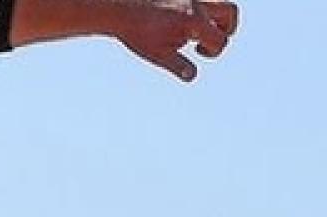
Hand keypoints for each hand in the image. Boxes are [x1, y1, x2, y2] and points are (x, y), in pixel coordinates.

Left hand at [111, 0, 238, 80]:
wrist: (119, 7)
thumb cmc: (137, 32)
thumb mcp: (157, 54)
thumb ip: (178, 65)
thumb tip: (192, 76)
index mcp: (194, 22)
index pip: (220, 40)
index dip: (213, 52)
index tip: (198, 53)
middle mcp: (197, 4)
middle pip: (230, 13)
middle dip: (226, 29)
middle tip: (211, 39)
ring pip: (219, 0)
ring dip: (217, 15)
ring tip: (202, 26)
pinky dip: (202, 7)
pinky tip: (184, 17)